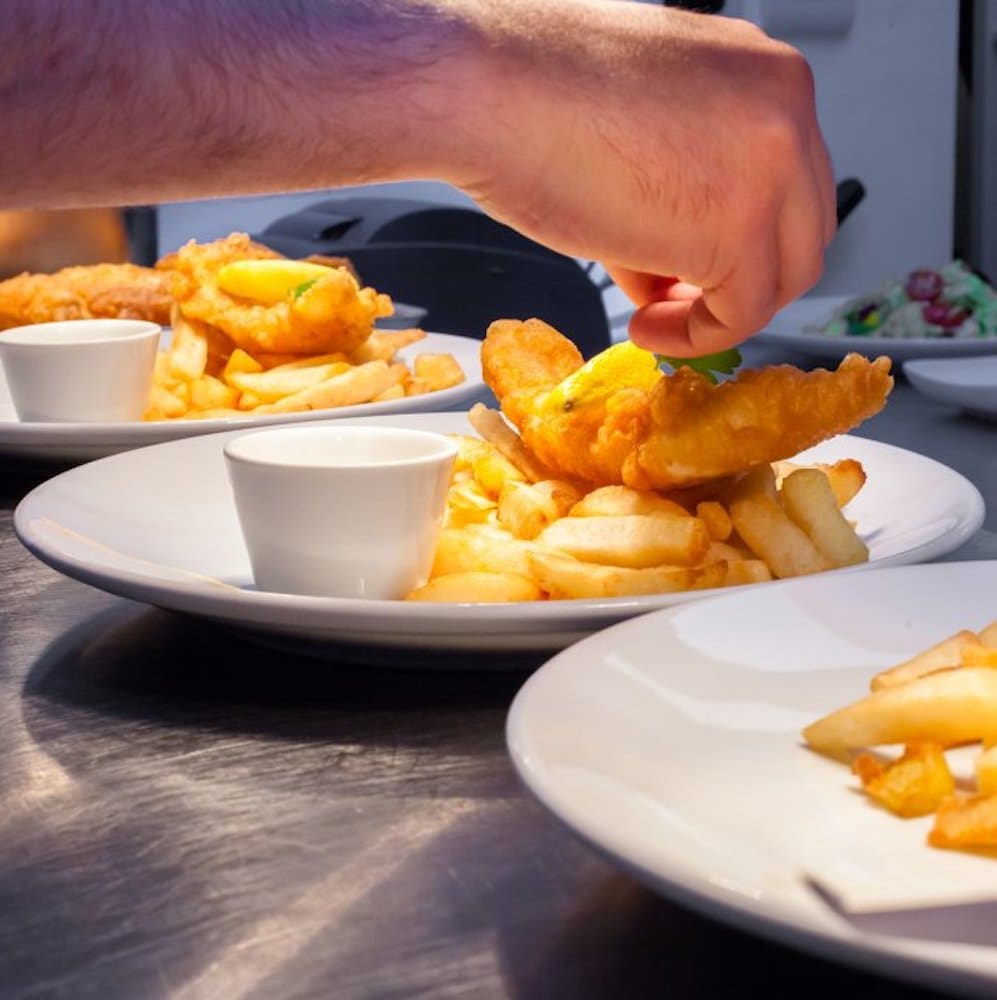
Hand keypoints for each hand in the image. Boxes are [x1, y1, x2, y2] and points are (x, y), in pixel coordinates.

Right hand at [453, 2, 835, 355]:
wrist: (488, 89)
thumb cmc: (533, 94)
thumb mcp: (637, 131)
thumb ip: (680, 188)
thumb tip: (669, 259)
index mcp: (762, 74)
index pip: (786, 179)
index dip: (741, 235)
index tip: (692, 266)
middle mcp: (785, 110)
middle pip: (800, 228)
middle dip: (740, 276)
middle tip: (678, 298)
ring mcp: (772, 167)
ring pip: (784, 275)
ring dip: (719, 310)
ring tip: (655, 317)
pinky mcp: (739, 228)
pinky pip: (743, 314)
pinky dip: (696, 336)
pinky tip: (646, 327)